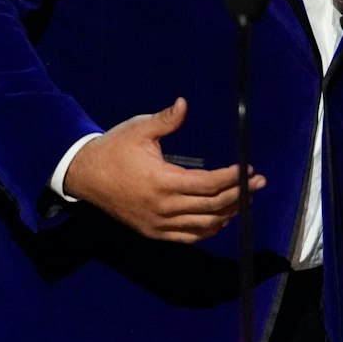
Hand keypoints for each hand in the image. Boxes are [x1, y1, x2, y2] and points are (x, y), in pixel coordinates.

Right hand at [62, 99, 265, 242]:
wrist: (84, 175)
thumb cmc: (114, 149)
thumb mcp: (138, 129)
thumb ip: (166, 120)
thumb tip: (184, 104)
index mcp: (162, 181)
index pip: (208, 184)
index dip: (232, 179)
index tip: (248, 170)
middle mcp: (163, 207)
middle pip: (212, 207)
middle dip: (239, 195)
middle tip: (258, 184)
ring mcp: (158, 224)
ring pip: (203, 226)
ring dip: (227, 214)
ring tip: (244, 200)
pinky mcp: (153, 232)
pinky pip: (187, 237)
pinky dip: (207, 230)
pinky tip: (220, 219)